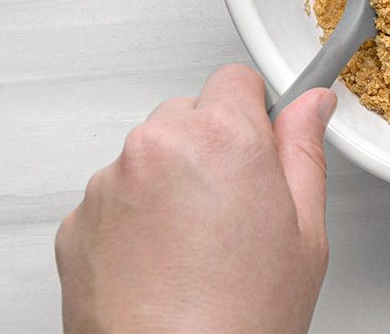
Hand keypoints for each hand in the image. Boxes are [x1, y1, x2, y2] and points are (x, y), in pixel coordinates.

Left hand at [56, 65, 335, 332]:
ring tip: (197, 244)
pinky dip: (134, 218)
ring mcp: (110, 183)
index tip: (261, 140)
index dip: (254, 111)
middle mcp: (159, 146)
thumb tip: (311, 106)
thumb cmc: (240, 317)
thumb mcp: (306, 231)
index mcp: (223, 137)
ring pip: (149, 154)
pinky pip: (114, 197)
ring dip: (170, 180)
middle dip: (212, 146)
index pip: (235, 79)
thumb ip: (305, 151)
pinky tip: (163, 261)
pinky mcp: (77, 221)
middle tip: (236, 205)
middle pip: (189, 113)